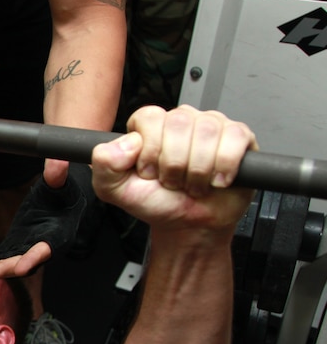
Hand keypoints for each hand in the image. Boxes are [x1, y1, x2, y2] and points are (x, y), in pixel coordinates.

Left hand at [0, 161, 92, 285]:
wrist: (59, 201)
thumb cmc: (63, 194)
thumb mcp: (61, 183)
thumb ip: (58, 175)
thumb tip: (57, 161)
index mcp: (59, 234)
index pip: (47, 248)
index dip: (34, 257)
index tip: (22, 267)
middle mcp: (43, 247)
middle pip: (25, 261)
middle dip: (7, 268)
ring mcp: (28, 249)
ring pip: (12, 264)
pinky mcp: (17, 247)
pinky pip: (4, 260)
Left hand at [92, 105, 255, 236]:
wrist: (190, 225)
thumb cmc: (157, 202)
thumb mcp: (116, 190)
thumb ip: (105, 165)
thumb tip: (125, 143)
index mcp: (151, 126)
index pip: (149, 118)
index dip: (150, 150)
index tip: (149, 172)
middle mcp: (181, 120)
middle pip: (178, 123)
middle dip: (173, 164)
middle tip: (172, 181)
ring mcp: (211, 125)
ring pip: (207, 131)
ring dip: (197, 170)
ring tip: (193, 184)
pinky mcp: (238, 137)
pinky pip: (234, 138)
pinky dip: (224, 166)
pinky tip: (217, 180)